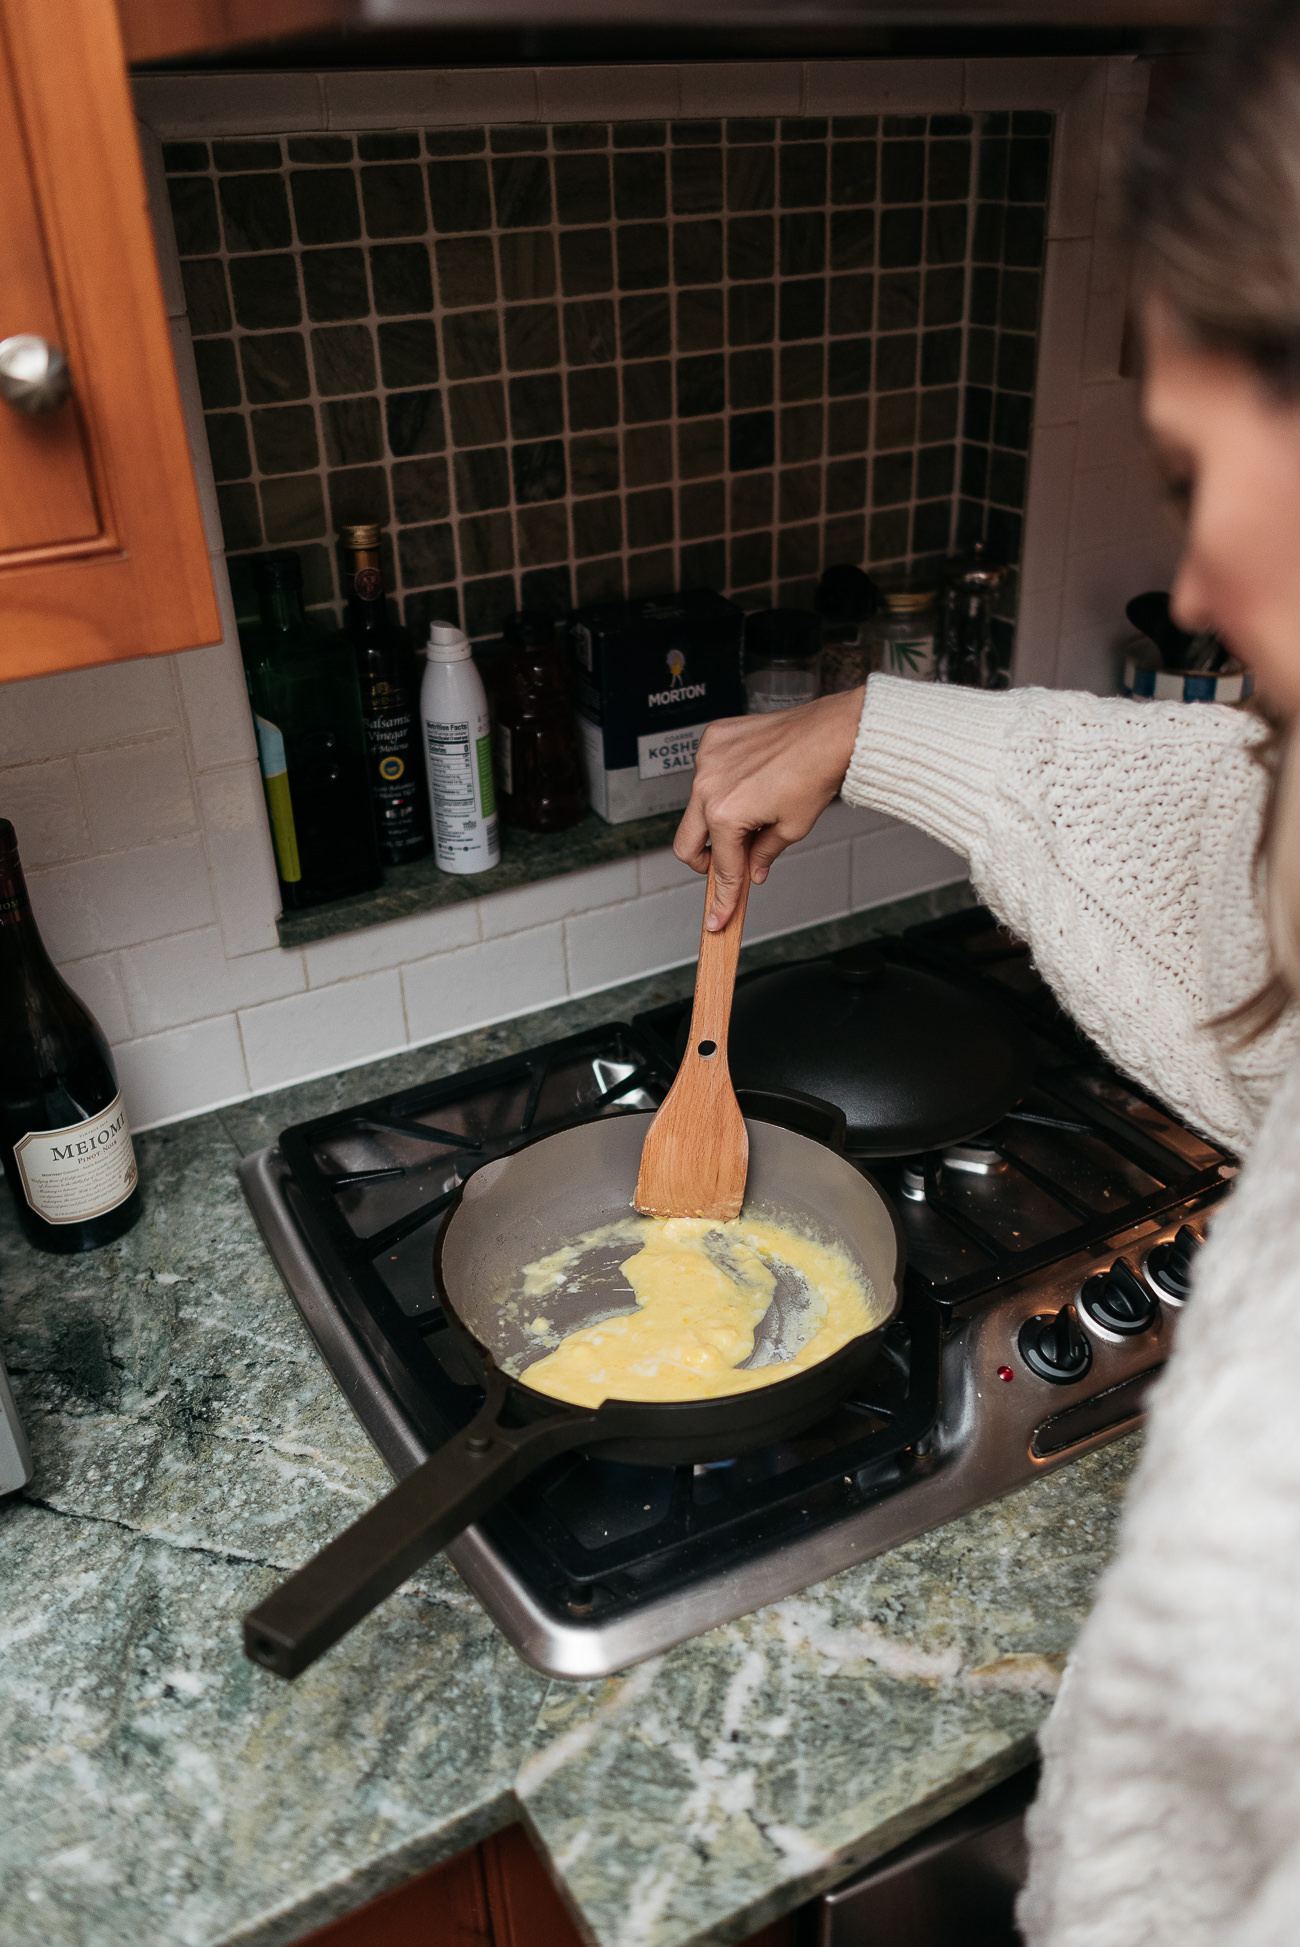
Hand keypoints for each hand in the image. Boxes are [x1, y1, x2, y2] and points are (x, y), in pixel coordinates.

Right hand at [674, 685, 865, 931]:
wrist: (830, 733)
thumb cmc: (816, 774)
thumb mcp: (791, 829)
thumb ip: (763, 855)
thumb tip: (752, 871)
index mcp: (725, 813)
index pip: (721, 868)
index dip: (723, 898)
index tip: (717, 917)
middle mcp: (707, 786)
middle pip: (686, 844)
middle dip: (706, 862)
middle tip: (728, 865)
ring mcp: (706, 760)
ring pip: (695, 808)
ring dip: (716, 819)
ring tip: (752, 812)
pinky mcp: (712, 741)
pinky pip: (705, 774)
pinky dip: (720, 786)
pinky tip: (748, 781)